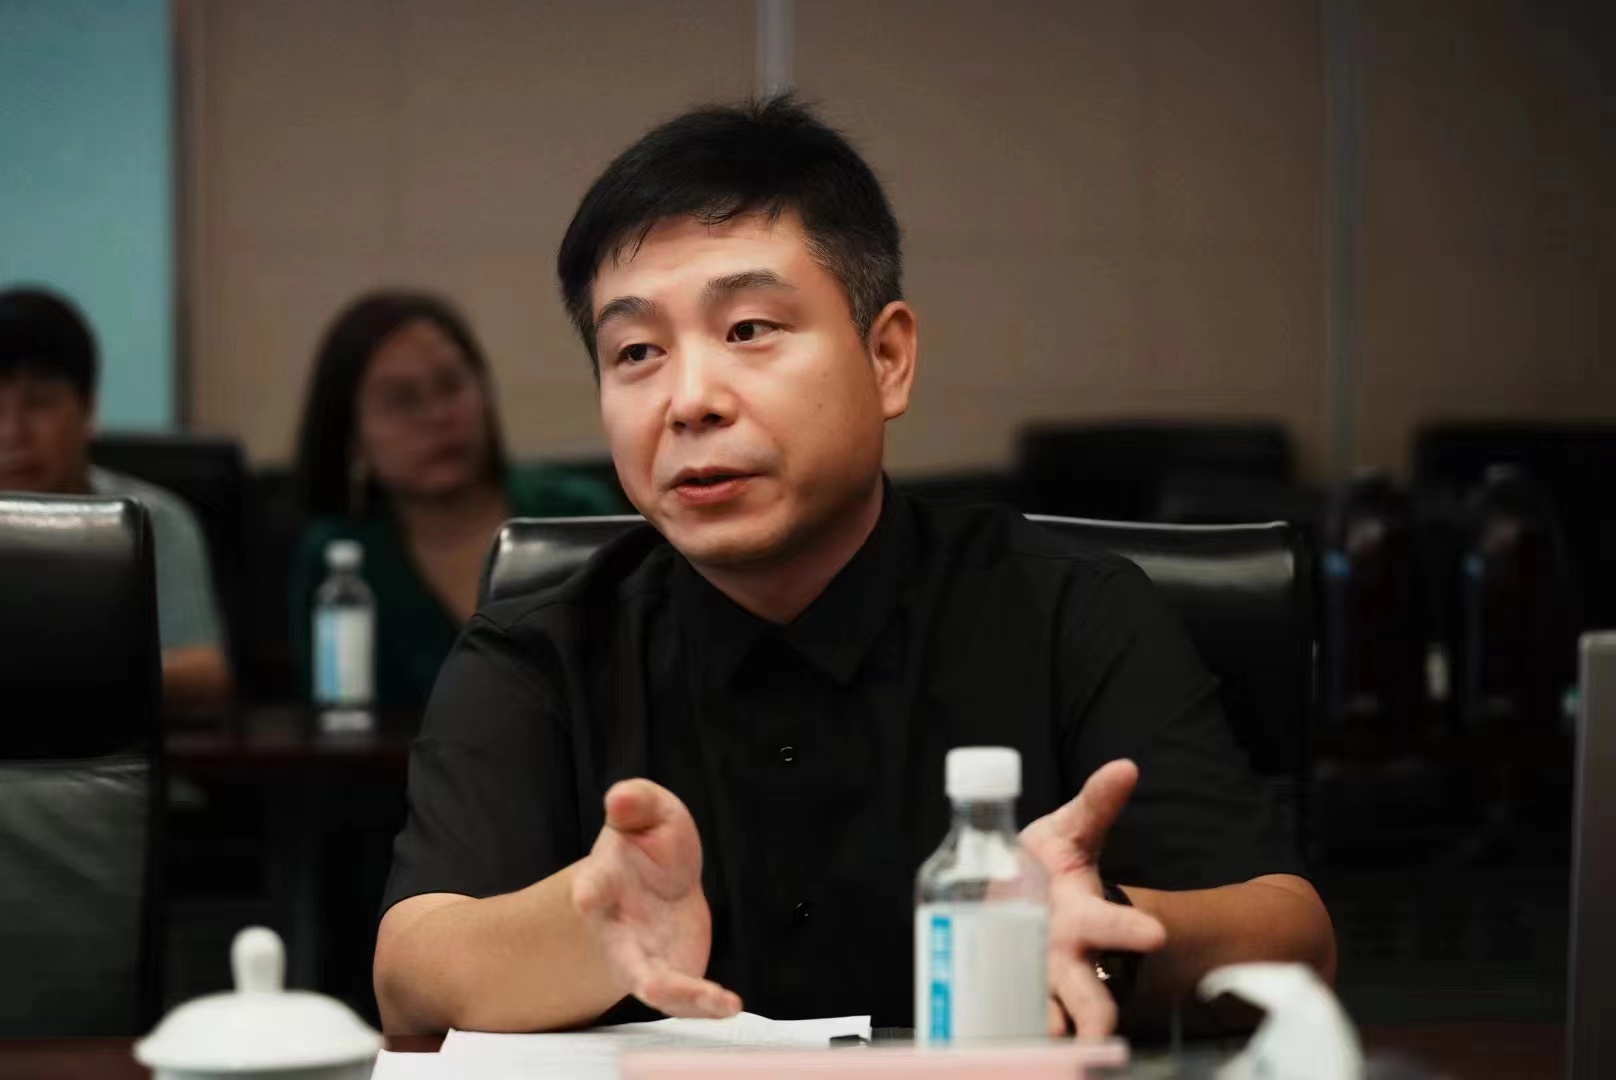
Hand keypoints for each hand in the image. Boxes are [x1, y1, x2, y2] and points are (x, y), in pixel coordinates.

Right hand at [571, 779, 742, 1018]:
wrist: (660, 884)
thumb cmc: (647, 846)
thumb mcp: (648, 812)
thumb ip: (636, 803)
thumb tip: (620, 797)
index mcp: (606, 881)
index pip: (595, 886)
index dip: (590, 890)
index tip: (585, 896)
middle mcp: (618, 928)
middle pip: (622, 956)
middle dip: (640, 974)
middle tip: (655, 990)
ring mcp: (643, 957)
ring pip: (656, 986)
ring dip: (683, 997)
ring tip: (718, 1003)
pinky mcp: (670, 973)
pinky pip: (684, 997)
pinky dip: (706, 1005)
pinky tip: (730, 1005)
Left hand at [1020, 759, 1166, 1038]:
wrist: (1024, 893)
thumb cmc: (1051, 864)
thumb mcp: (1070, 828)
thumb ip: (1097, 801)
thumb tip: (1124, 767)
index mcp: (1087, 916)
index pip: (1116, 924)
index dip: (1133, 928)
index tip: (1153, 934)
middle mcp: (1069, 957)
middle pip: (1090, 992)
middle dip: (1096, 1013)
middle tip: (1100, 1032)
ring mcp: (1040, 978)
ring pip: (1051, 1014)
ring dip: (1046, 1032)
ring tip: (1044, 1046)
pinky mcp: (1011, 990)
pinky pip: (1009, 1018)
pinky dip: (1004, 1032)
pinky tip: (991, 1043)